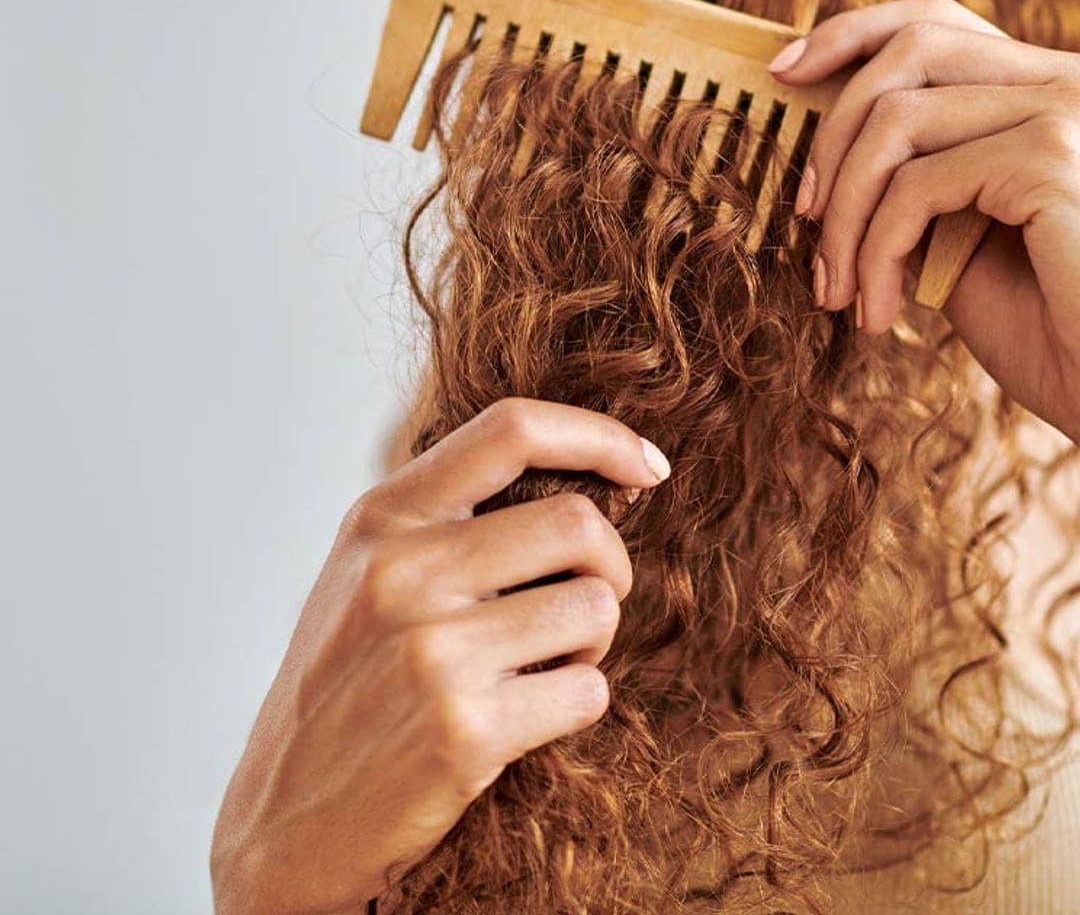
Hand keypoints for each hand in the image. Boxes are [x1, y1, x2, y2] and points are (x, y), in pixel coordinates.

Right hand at [210, 397, 669, 913]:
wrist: (283, 819)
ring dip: (591, 641)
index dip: (600, 436)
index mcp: (381, 517)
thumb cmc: (344, 684)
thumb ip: (453, 519)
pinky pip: (589, 690)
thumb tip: (597, 486)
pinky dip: (577, 701)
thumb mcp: (369, 571)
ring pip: (597, 606)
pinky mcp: (464, 730)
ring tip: (539, 664)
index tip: (647, 467)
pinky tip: (525, 714)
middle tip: (579, 601)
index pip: (512, 429)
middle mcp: (402, 571)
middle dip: (610, 564)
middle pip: (579, 523)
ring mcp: (431, 650)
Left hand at [768, 0, 1079, 443]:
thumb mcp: (959, 248)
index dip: (853, 34)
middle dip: (831, 136)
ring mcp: (1067, 114)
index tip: (784, 71)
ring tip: (836, 291)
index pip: (938, 24)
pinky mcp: (1052, 160)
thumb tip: (830, 167)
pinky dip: (873, 254)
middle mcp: (1067, 84)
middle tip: (805, 219)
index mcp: (1047, 94)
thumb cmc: (1049, 333)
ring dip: (843, 217)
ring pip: (896, 123)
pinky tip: (876, 315)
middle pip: (910, 52)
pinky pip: (915, 188)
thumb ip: (913, 191)